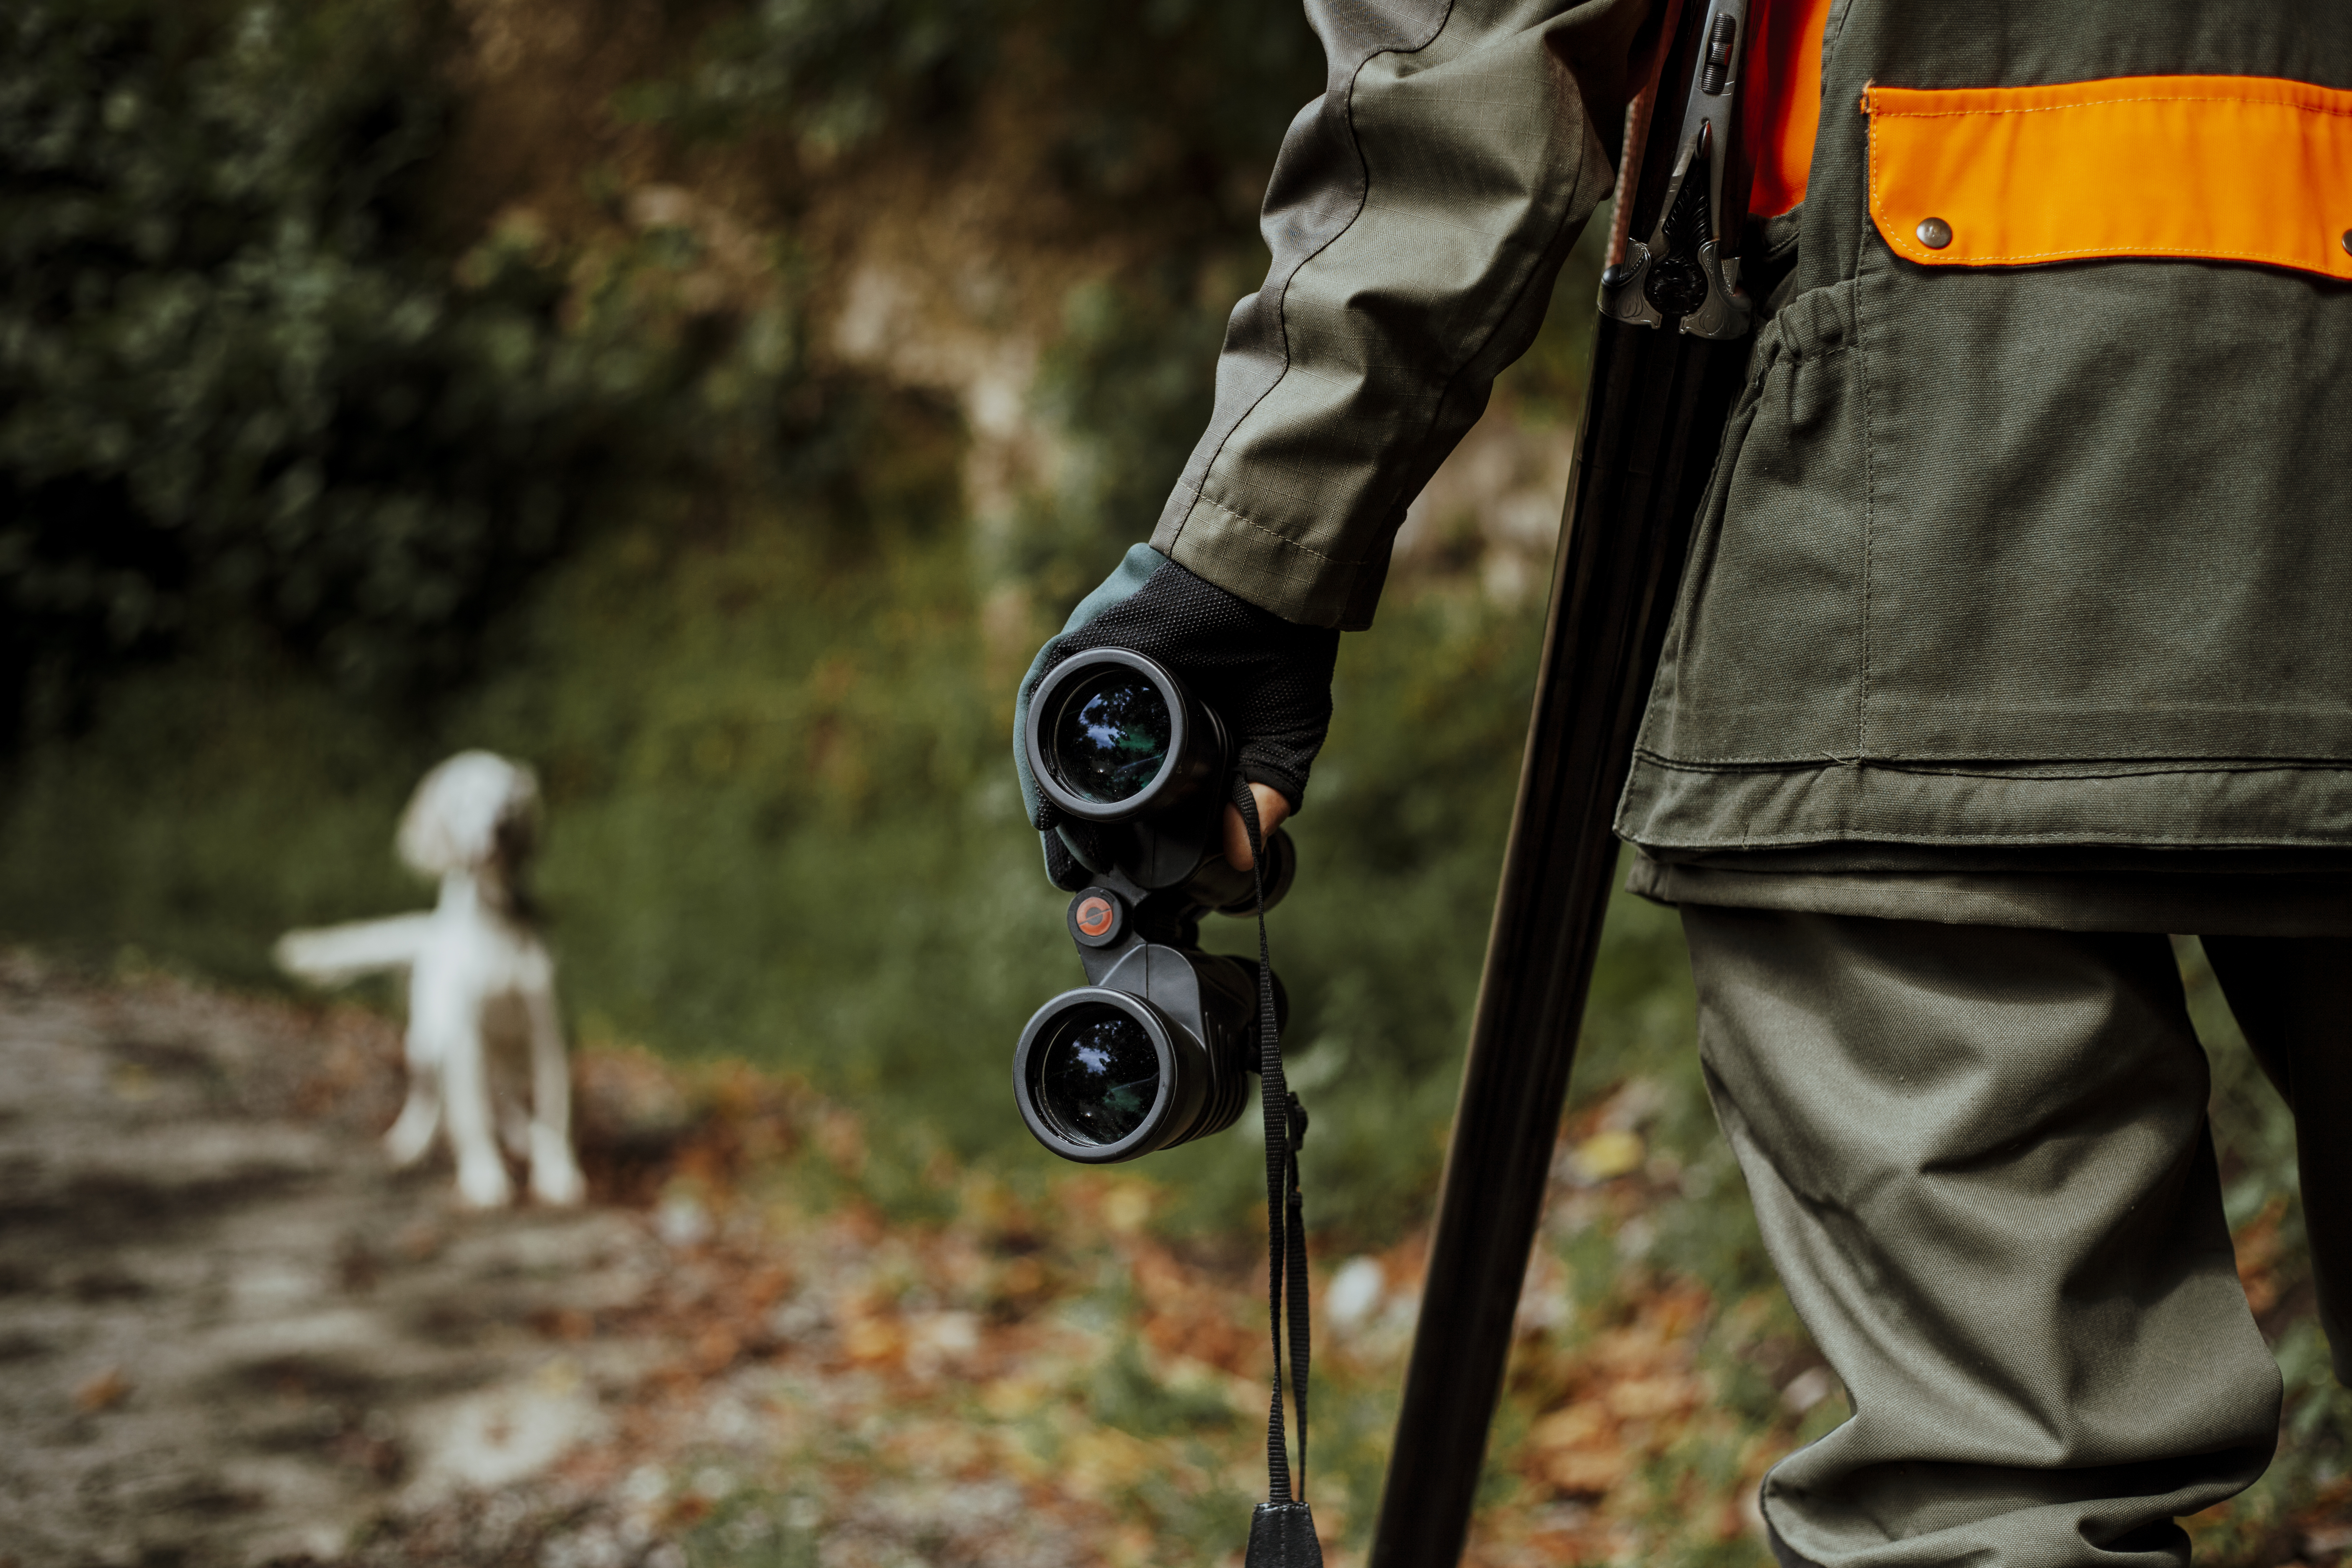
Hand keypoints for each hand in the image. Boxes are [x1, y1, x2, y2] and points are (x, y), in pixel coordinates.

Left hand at [1014, 546, 1338, 891]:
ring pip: (1053, 747)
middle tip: (1085, 879)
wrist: (1270, 579)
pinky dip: (1038, 759)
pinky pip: (1042, 708)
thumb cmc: (1279, 645)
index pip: (1120, 787)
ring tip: (1068, 857)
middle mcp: (1116, 694)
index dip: (1113, 837)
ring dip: (1056, 809)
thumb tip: (1244, 857)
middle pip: (1078, 773)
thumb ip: (1262, 793)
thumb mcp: (1278, 736)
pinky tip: (1047, 809)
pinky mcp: (1078, 645)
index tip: (1115, 875)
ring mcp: (1093, 668)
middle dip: (1076, 835)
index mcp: (1159, 716)